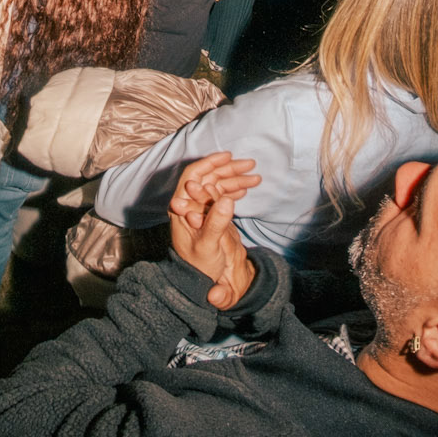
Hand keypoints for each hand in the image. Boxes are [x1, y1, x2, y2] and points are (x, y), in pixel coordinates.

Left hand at [167, 152, 261, 308]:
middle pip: (208, 178)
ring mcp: (199, 209)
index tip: (229, 156)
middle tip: (251, 164)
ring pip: (217, 186)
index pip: (194, 176)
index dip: (210, 163)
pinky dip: (234, 191)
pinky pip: (221, 197)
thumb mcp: (208, 245)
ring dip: (235, 180)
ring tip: (256, 178)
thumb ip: (216, 222)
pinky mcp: (209, 215)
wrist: (200, 280)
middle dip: (229, 170)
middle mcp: (189, 204)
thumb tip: (226, 199)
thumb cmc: (199, 265)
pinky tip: (246, 190)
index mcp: (182, 207)